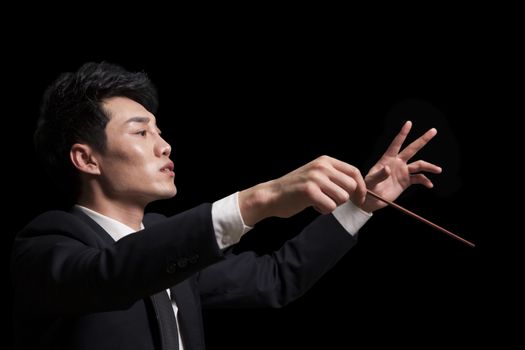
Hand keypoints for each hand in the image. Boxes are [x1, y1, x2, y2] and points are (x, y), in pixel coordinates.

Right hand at [239, 156, 366, 224]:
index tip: (360, 199)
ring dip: (333, 204)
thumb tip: (358, 188)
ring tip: (319, 201)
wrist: (272, 195)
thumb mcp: (316, 174)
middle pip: (351, 186)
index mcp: (325, 161)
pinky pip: (331, 206)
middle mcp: (321, 167)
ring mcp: (315, 178)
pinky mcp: (310, 191)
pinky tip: (313, 205)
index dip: (361, 188)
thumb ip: (334, 176)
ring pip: (342, 197)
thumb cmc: (296, 188)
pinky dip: (324, 210)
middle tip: (332, 201)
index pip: (354, 172)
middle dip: (345, 198)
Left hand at [360, 121, 441, 211]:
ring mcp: (402, 171)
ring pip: (419, 165)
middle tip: (434, 130)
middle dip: (423, 140)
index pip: (396, 144)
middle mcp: (397, 163)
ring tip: (438, 170)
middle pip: (412, 149)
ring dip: (429, 167)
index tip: (408, 123)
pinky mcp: (406, 181)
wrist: (370, 201)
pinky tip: (429, 185)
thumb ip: (379, 175)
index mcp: (387, 159)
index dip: (402, 134)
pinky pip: (419, 178)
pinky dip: (425, 181)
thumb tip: (388, 168)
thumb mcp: (371, 181)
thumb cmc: (367, 188)